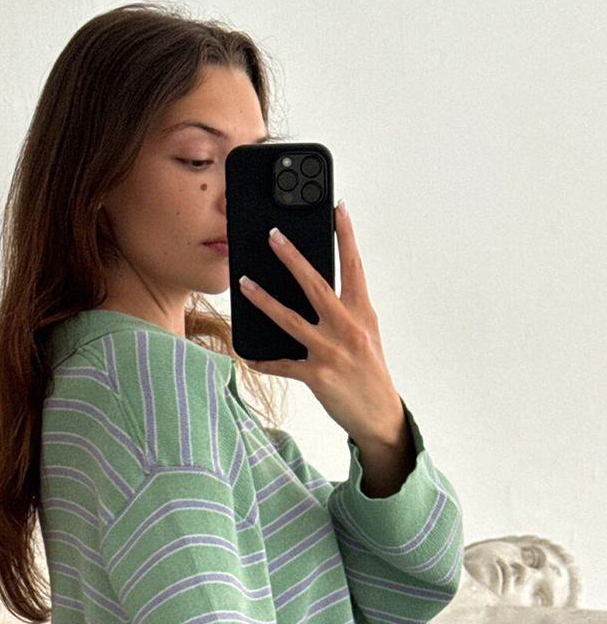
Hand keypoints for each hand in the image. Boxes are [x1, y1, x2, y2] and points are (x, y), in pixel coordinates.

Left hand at [239, 203, 405, 447]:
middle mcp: (347, 328)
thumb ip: (346, 310)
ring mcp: (331, 352)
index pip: (354, 267)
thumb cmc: (370, 371)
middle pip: (316, 285)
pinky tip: (247, 355)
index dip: (347, 237)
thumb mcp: (366, 334)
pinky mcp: (317, 376)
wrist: (379, 415)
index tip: (338, 209)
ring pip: (291, 320)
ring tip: (244, 283)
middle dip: (292, 259)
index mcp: (362, 313)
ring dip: (264, 300)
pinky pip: (283, 364)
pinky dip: (264, 361)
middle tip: (273, 236)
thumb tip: (318, 287)